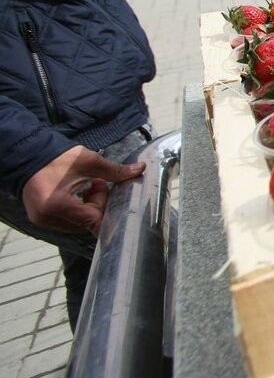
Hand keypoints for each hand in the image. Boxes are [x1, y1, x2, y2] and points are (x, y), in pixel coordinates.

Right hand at [22, 146, 145, 235]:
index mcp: (58, 205)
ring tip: (88, 186)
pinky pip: (68, 219)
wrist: (29, 155)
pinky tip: (79, 191)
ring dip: (89, 207)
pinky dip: (78, 208)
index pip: (93, 220)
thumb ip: (115, 171)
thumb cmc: (58, 158)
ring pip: (79, 222)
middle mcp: (48, 217)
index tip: (122, 208)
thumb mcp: (89, 162)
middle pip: (87, 222)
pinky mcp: (41, 218)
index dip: (110, 215)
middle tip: (100, 184)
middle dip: (99, 205)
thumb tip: (140, 169)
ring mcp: (42, 220)